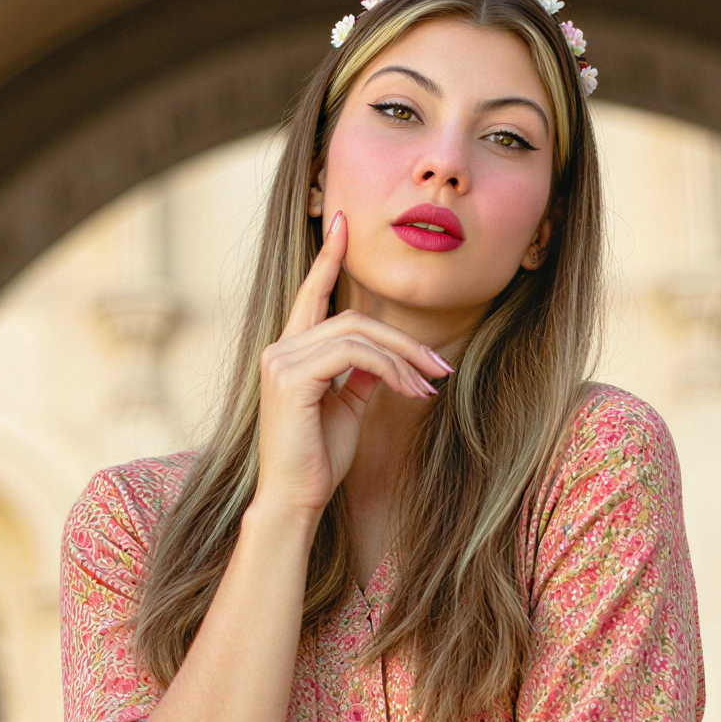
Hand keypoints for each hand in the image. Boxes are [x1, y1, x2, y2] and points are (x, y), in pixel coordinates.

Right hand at [250, 212, 453, 515]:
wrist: (295, 500)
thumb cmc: (318, 460)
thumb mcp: (346, 407)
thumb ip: (360, 373)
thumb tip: (386, 357)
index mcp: (289, 352)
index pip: (310, 294)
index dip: (327, 257)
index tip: (343, 221)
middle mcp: (279, 349)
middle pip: (352, 318)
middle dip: (403, 339)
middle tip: (441, 366)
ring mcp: (281, 361)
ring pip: (357, 334)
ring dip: (405, 358)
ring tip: (432, 385)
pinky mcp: (291, 379)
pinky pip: (355, 356)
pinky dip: (391, 370)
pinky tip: (412, 392)